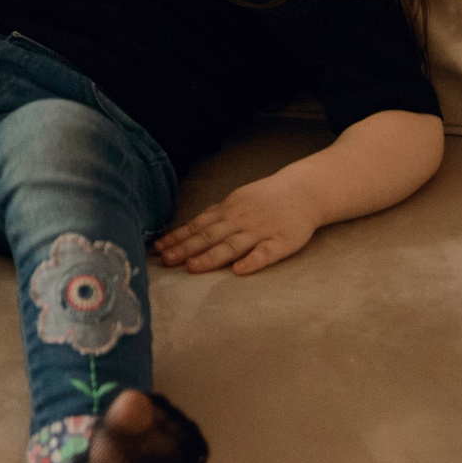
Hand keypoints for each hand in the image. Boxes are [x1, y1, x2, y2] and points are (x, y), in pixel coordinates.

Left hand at [154, 172, 321, 274]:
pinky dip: (252, 261)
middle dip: (186, 249)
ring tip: (192, 267)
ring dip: (211, 257)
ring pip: (232, 245)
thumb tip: (188, 228)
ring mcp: (260, 232)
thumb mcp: (236, 200)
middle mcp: (240, 221)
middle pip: (209, 237)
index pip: (197, 226)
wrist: (303, 191)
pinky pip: (265, 253)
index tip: (158, 249)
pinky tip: (240, 271)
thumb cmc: (266, 198)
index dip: (178, 238)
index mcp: (227, 211)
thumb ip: (215, 215)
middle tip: (166, 261)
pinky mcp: (281, 242)